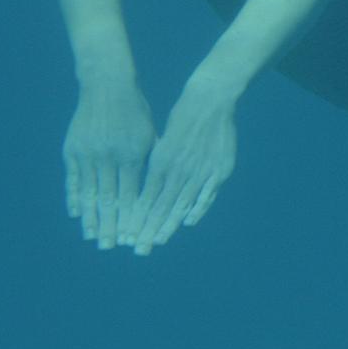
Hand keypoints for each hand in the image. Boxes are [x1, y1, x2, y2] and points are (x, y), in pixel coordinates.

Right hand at [63, 83, 154, 248]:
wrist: (106, 84)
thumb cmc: (135, 111)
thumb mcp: (149, 135)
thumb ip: (150, 163)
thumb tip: (155, 192)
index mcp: (131, 155)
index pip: (131, 195)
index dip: (130, 218)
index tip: (130, 237)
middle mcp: (108, 157)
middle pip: (109, 199)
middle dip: (110, 225)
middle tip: (109, 247)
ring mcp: (88, 154)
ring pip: (89, 193)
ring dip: (90, 217)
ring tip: (92, 237)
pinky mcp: (72, 150)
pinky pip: (73, 180)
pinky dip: (75, 198)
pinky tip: (76, 214)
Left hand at [130, 81, 238, 254]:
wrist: (211, 100)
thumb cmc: (182, 117)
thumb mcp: (162, 140)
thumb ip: (157, 165)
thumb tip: (146, 189)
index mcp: (161, 160)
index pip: (146, 198)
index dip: (137, 218)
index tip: (128, 235)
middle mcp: (179, 169)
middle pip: (161, 206)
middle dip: (149, 229)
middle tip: (139, 249)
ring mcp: (200, 170)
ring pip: (182, 204)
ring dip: (169, 224)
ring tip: (159, 240)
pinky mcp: (219, 169)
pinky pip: (207, 195)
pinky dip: (197, 209)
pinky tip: (188, 222)